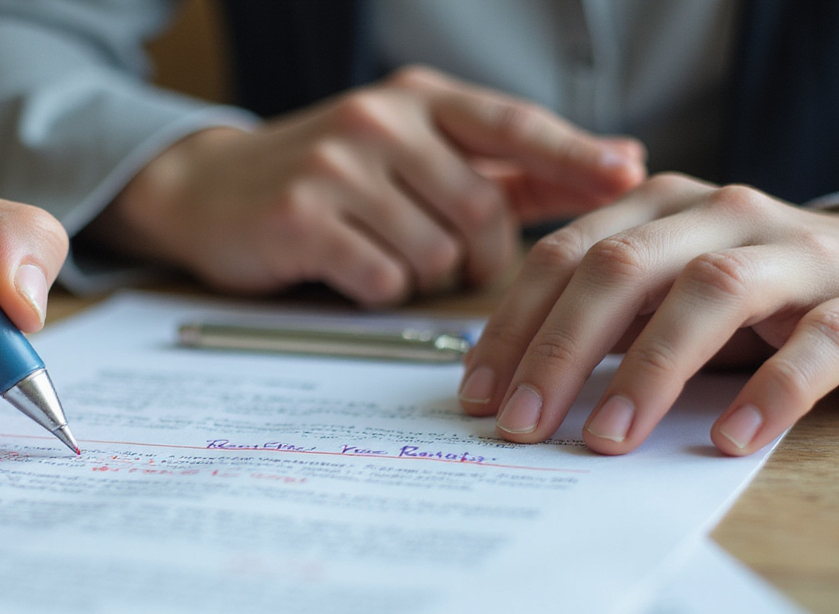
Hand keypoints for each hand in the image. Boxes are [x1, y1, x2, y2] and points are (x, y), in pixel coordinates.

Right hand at [92, 66, 644, 305]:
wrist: (208, 189)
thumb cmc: (327, 175)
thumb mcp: (412, 152)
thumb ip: (507, 165)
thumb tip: (618, 164)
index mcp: (418, 99)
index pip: (513, 125)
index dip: (574, 154)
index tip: (630, 176)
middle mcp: (380, 121)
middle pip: (482, 212)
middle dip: (484, 257)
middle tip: (459, 265)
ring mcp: (336, 166)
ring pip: (434, 254)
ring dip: (424, 275)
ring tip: (386, 254)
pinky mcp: (301, 217)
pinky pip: (381, 279)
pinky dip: (379, 289)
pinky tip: (351, 268)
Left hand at [458, 172, 838, 454]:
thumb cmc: (761, 296)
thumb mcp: (670, 290)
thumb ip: (604, 317)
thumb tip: (510, 378)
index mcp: (664, 206)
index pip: (565, 257)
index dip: (513, 326)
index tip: (478, 396)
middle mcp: (725, 215)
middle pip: (622, 267)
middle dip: (559, 350)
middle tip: (522, 427)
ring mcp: (800, 256)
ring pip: (712, 293)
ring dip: (649, 371)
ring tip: (607, 438)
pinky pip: (818, 345)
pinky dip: (771, 392)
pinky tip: (730, 438)